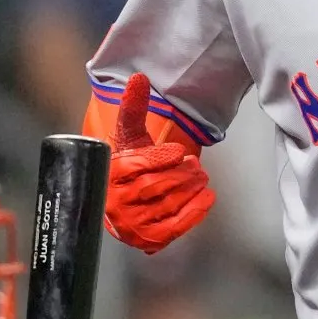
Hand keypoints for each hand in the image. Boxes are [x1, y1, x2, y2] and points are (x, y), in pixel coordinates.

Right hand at [105, 73, 213, 253]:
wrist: (123, 199)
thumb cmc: (130, 164)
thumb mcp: (131, 135)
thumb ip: (133, 107)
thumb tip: (139, 77)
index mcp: (109, 176)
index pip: (138, 167)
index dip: (162, 158)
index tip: (179, 152)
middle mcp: (116, 204)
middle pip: (155, 187)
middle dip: (181, 175)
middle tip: (195, 166)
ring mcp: (131, 226)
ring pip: (167, 205)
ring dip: (191, 190)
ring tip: (201, 177)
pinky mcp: (148, 241)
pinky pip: (175, 227)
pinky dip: (195, 212)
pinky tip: (208, 197)